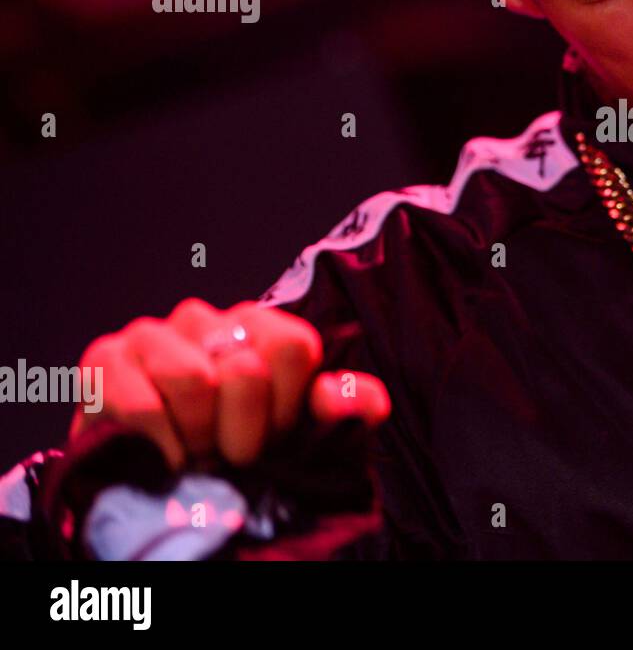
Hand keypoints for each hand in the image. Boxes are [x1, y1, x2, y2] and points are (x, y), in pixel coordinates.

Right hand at [70, 298, 390, 469]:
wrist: (164, 486)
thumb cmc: (246, 453)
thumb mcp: (316, 435)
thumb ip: (353, 407)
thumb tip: (335, 392)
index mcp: (260, 328)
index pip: (293, 345)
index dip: (289, 406)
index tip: (280, 434)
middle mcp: (208, 320)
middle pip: (245, 370)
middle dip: (243, 433)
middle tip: (231, 453)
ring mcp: (153, 335)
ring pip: (193, 380)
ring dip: (199, 437)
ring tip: (197, 454)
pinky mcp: (105, 360)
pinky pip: (140, 401)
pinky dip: (160, 444)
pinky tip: (164, 456)